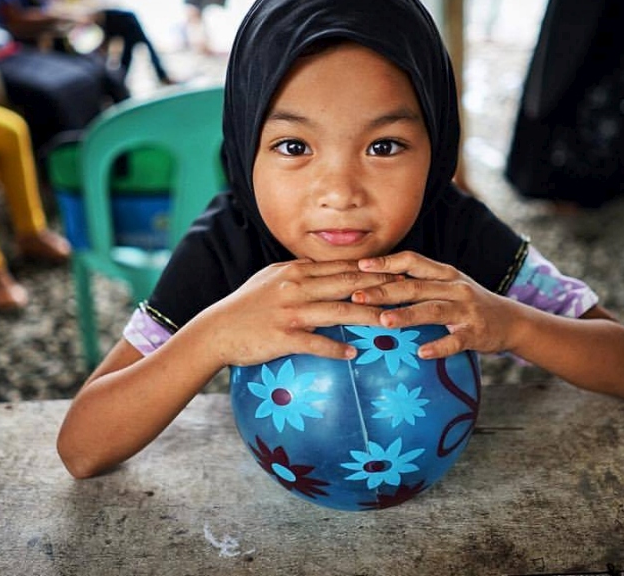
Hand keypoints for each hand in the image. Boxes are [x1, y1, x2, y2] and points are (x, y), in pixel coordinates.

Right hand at [196, 259, 401, 367]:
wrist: (216, 330)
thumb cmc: (246, 306)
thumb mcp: (272, 278)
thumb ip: (301, 274)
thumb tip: (328, 272)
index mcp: (296, 271)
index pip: (342, 267)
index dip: (372, 270)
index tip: (398, 271)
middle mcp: (296, 286)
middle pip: (347, 285)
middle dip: (380, 287)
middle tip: (407, 291)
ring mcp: (290, 311)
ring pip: (338, 312)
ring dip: (367, 317)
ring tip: (391, 322)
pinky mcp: (283, 336)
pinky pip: (315, 343)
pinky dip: (335, 349)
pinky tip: (354, 355)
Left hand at [352, 251, 518, 359]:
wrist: (511, 321)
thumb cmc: (468, 303)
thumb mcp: (447, 285)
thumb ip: (420, 282)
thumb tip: (378, 282)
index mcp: (444, 273)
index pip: (412, 260)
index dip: (386, 262)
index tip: (360, 265)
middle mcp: (454, 287)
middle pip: (415, 286)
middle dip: (384, 291)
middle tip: (357, 296)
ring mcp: (466, 310)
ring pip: (433, 310)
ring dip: (407, 315)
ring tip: (383, 321)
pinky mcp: (476, 333)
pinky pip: (455, 340)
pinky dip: (438, 346)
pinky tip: (421, 353)